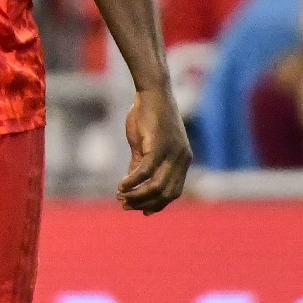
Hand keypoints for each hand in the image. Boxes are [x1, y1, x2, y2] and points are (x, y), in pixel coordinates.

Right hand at [117, 86, 191, 213]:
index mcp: (182, 160)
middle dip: (145, 203)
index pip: (173, 192)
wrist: (152, 92)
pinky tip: (121, 186)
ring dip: (138, 195)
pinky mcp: (159, 145)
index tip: (140, 210)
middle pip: (166, 193)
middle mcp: (182, 159)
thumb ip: (141, 164)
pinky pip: (146, 171)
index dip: (157, 204)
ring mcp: (173, 153)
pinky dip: (133, 181)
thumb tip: (132, 184)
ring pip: (157, 186)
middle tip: (125, 205)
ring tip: (121, 197)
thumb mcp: (144, 144)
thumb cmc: (147, 115)